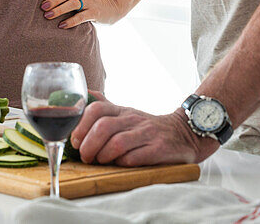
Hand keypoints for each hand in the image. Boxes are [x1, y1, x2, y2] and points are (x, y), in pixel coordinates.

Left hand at [41, 0, 123, 27]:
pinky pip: (81, 17)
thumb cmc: (86, 1)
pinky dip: (71, 21)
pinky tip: (61, 25)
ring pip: (73, 4)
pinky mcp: (94, 13)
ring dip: (59, 10)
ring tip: (48, 16)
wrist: (110, 7)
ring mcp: (89, 2)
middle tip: (42, 6)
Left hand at [71, 98, 217, 166]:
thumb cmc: (148, 127)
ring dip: (103, 155)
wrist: (185, 133)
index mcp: (122, 111)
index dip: (81, 125)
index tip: (75, 140)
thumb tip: (84, 95)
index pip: (96, 108)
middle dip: (89, 144)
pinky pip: (135, 157)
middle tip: (85, 156)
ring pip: (117, 142)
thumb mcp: (126, 113)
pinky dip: (122, 163)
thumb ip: (105, 106)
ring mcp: (147, 134)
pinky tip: (119, 165)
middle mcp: (133, 119)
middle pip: (103, 127)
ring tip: (100, 162)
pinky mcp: (159, 149)